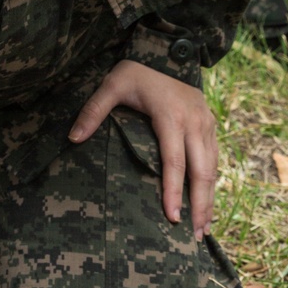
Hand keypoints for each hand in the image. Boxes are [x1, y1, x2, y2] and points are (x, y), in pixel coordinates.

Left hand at [69, 59, 216, 239]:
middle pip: (201, 171)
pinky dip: (212, 185)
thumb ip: (93, 111)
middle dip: (200, 205)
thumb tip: (73, 139)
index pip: (174, 161)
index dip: (173, 191)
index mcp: (171, 116)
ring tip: (203, 229)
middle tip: (196, 235)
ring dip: (209, 200)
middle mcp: (195, 123)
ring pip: (212, 169)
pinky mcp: (211, 126)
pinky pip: (214, 160)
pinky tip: (207, 205)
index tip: (171, 217)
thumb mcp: (111, 85)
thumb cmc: (136, 72)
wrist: (167, 52)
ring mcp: (206, 125)